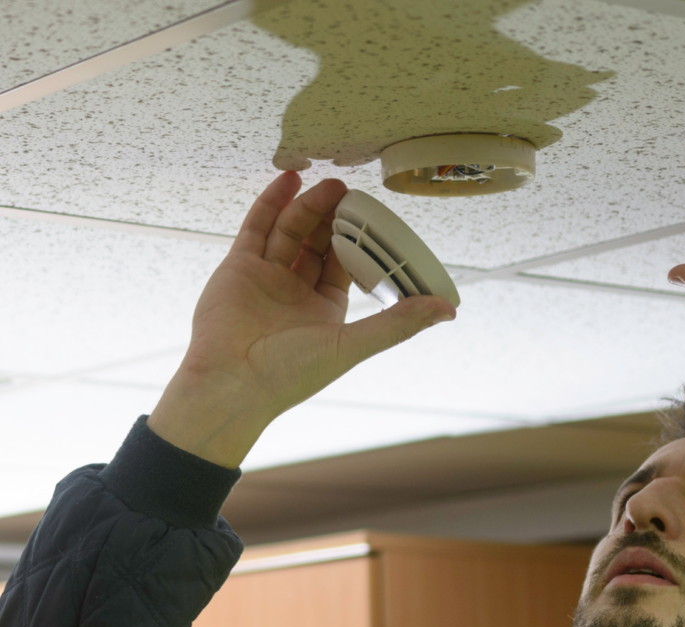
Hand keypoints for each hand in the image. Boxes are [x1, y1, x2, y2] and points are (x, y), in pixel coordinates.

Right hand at [148, 171, 455, 466]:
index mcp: (324, 311)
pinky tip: (290, 179)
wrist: (230, 382)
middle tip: (353, 194)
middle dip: (335, 218)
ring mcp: (266, 277)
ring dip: (310, 206)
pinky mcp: (238, 267)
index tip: (376, 218)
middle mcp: (296, 292)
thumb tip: (447, 311)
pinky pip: (257, 227)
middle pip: (319, 243)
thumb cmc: (289, 374)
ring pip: (291, 231)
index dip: (361, 242)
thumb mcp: (352, 345)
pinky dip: (272, 202)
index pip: (346, 266)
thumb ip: (397, 323)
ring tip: (331, 184)